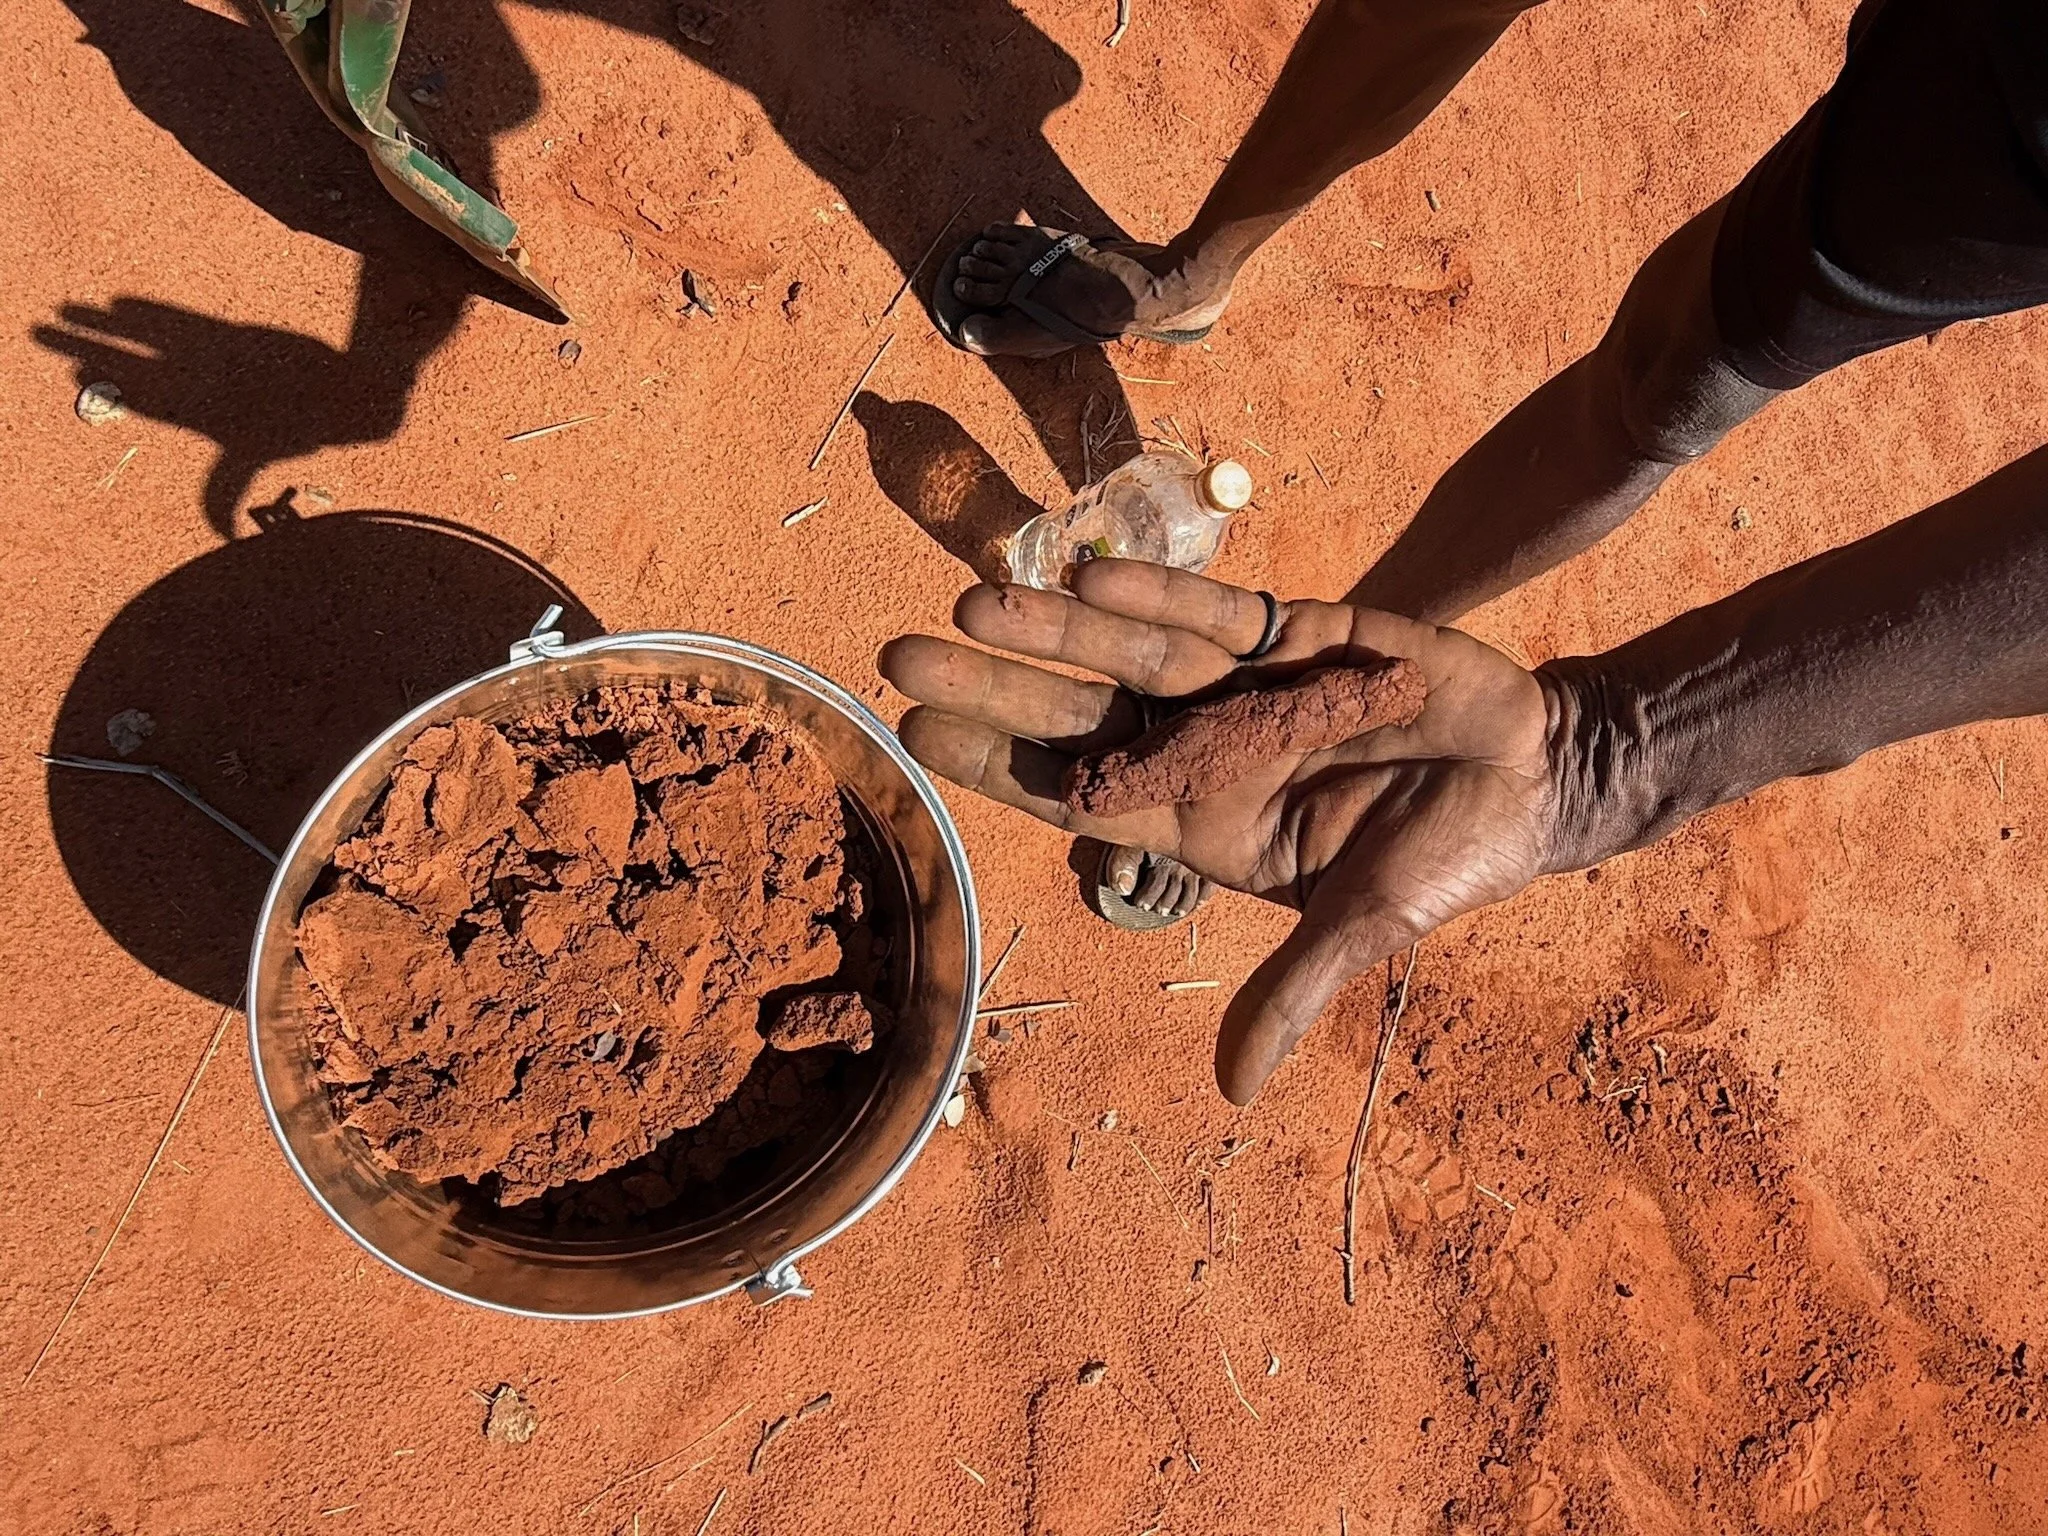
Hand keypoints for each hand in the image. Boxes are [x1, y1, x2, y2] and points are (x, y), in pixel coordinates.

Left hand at [879, 559, 1564, 1103]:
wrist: (1533, 776)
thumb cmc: (1446, 859)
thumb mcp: (1365, 927)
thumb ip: (1293, 994)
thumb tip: (1230, 1093)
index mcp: (1203, 825)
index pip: (1078, 794)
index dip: (998, 764)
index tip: (916, 731)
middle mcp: (1204, 750)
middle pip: (1079, 716)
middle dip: (995, 683)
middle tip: (899, 651)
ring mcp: (1243, 687)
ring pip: (1129, 652)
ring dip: (1055, 624)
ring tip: (970, 598)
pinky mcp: (1296, 633)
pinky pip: (1212, 612)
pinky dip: (1156, 594)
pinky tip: (1089, 574)